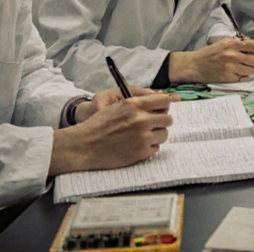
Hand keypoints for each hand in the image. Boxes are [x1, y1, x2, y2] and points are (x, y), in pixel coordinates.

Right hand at [49, 92, 173, 175]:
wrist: (85, 145)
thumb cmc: (99, 125)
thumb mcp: (118, 106)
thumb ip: (138, 103)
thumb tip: (160, 101)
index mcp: (134, 104)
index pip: (164, 100)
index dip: (164, 105)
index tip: (162, 109)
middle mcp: (141, 119)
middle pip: (168, 119)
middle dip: (161, 122)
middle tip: (152, 125)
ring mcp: (142, 137)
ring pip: (164, 134)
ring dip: (156, 136)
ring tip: (142, 136)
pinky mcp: (141, 152)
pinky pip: (156, 148)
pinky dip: (149, 148)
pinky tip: (136, 145)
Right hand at [169, 38, 253, 83]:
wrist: (195, 65)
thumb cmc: (211, 53)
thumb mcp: (226, 43)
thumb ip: (243, 44)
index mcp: (233, 44)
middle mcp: (233, 55)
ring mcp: (231, 68)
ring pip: (252, 70)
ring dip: (251, 69)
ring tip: (243, 65)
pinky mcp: (228, 78)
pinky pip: (244, 78)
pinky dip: (243, 75)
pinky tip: (237, 71)